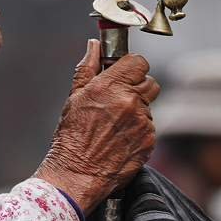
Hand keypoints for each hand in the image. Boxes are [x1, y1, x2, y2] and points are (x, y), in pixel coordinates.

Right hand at [34, 39, 159, 214]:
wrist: (76, 174)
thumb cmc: (70, 138)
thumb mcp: (74, 99)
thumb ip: (87, 69)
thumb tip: (94, 46)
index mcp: (110, 86)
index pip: (138, 62)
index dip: (132, 67)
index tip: (125, 73)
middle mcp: (129, 101)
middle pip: (150, 82)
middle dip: (138, 87)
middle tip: (121, 99)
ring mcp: (142, 122)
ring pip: (149, 107)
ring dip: (137, 111)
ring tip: (115, 125)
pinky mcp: (149, 141)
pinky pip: (149, 128)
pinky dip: (138, 131)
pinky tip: (120, 140)